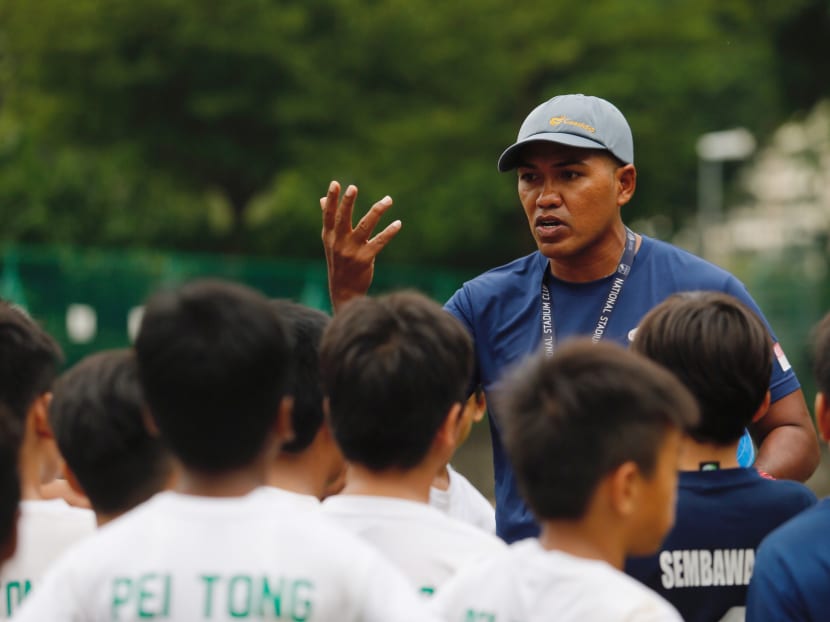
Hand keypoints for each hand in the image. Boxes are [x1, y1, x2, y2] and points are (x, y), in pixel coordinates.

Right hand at [321, 181, 401, 310]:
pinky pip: (379, 243)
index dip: (332, 199)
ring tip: (388, 200)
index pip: (329, 215)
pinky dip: (389, 232)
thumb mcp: (331, 242)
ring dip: (377, 212)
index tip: (335, 183)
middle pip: (343, 219)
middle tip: (353, 187)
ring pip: (365, 227)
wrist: (343, 291)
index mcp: (330, 236)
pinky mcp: (365, 259)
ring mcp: (352, 251)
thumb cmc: (339, 263)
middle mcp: (339, 243)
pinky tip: (398, 224)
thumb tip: (323, 199)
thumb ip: (330, 220)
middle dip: (347, 203)